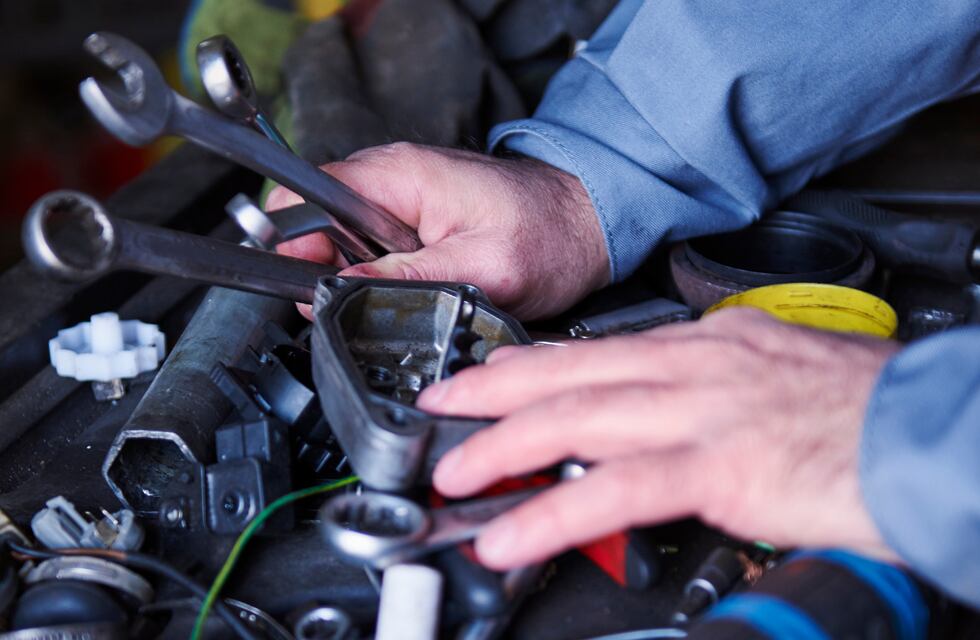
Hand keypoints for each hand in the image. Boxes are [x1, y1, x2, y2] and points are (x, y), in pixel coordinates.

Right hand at [265, 143, 608, 319]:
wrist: (588, 223)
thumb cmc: (550, 234)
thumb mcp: (483, 267)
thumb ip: (409, 280)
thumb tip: (341, 293)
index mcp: (400, 176)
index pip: (307, 196)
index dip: (294, 243)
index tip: (307, 284)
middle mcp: (393, 179)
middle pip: (316, 221)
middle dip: (325, 268)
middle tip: (359, 302)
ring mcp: (402, 198)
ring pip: (342, 240)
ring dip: (356, 275)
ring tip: (400, 293)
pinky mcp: (414, 219)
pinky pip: (374, 248)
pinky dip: (381, 273)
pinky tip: (413, 286)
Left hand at [420, 308, 900, 569]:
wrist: (922, 431)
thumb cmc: (854, 410)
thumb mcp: (765, 377)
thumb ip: (703, 389)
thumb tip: (653, 409)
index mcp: (704, 345)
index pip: (595, 352)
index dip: (529, 365)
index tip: (485, 376)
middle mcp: (692, 366)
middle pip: (568, 375)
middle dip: (493, 393)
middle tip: (441, 409)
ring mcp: (701, 412)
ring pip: (576, 422)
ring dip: (502, 448)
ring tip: (456, 473)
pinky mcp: (719, 466)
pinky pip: (614, 490)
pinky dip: (552, 512)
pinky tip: (512, 531)